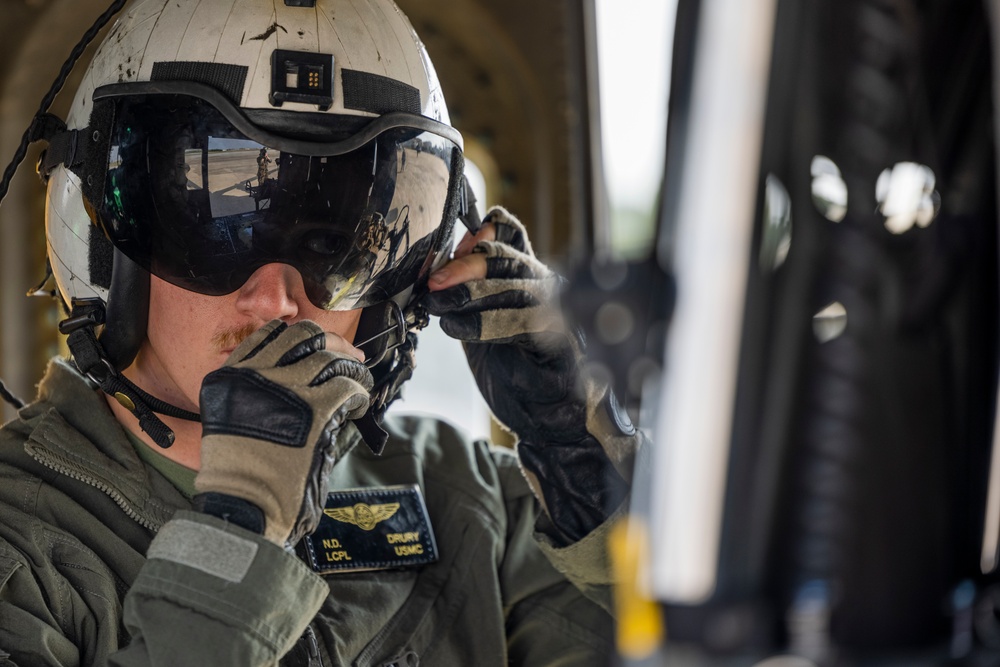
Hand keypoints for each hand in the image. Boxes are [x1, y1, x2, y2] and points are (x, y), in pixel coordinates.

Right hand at [194, 320, 372, 547]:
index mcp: (230, 377)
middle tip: (350, 356)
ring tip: (360, 385)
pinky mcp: (315, 409)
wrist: (242, 506)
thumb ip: (260, 393)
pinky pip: (347, 385)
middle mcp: (255, 375)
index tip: (318, 346)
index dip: (301, 338)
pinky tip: (358, 407)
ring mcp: (286, 389)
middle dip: (333, 342)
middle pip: (304, 335)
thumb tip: (306, 376)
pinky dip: (359, 393)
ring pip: (331, 357)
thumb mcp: (233, 421)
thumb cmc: (241, 475)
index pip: (269, 334)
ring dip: (352, 369)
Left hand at [423, 207, 635, 540]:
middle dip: (467, 264)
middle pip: (511, 257)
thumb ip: (466, 288)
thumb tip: (448, 254)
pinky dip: (487, 323)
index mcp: (524, 275)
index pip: (511, 232)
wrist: (541, 418)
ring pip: (519, 286)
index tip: (452, 246)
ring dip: (472, 293)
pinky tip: (460, 330)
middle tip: (435, 282)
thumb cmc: (511, 368)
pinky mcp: (560, 344)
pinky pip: (526, 323)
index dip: (483, 230)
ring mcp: (557, 314)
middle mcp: (545, 289)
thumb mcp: (478, 320)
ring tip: (440, 308)